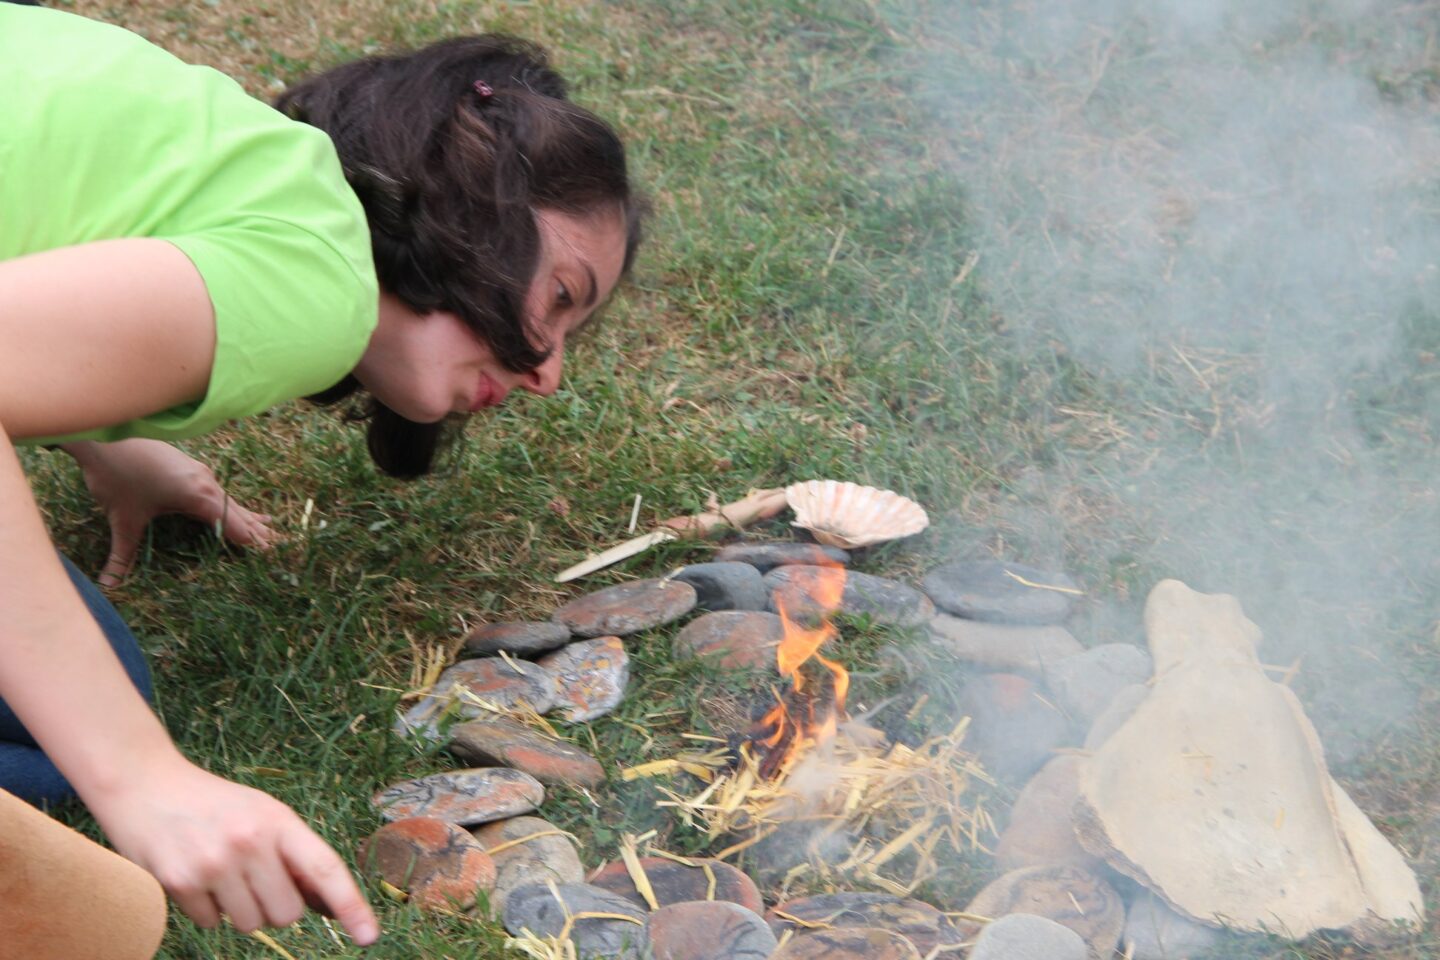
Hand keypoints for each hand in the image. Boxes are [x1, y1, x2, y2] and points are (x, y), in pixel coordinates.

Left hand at [64, 439, 274, 585]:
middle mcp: (206, 483)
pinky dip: (231, 502)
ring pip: (229, 498)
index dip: (249, 540)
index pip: (233, 524)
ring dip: (246, 515)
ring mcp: (199, 472)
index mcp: (199, 496)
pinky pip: (218, 489)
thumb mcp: (123, 520)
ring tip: (266, 526)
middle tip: (275, 545)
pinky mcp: (190, 466)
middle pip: (237, 511)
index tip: (267, 553)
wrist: (103, 436)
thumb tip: (108, 588)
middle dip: (254, 529)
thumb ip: (121, 556)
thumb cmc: (117, 477)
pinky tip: (232, 503)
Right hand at [88, 753, 379, 943]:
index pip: (325, 869)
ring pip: (250, 924)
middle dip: (276, 906)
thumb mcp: (263, 814)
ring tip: (222, 872)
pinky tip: (195, 875)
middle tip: (254, 878)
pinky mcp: (178, 881)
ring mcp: (214, 862)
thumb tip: (325, 904)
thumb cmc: (215, 805)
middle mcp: (249, 841)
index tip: (370, 936)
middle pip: (286, 913)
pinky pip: (211, 924)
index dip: (351, 906)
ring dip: (240, 909)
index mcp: (278, 821)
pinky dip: (206, 910)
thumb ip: (293, 855)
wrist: (146, 783)